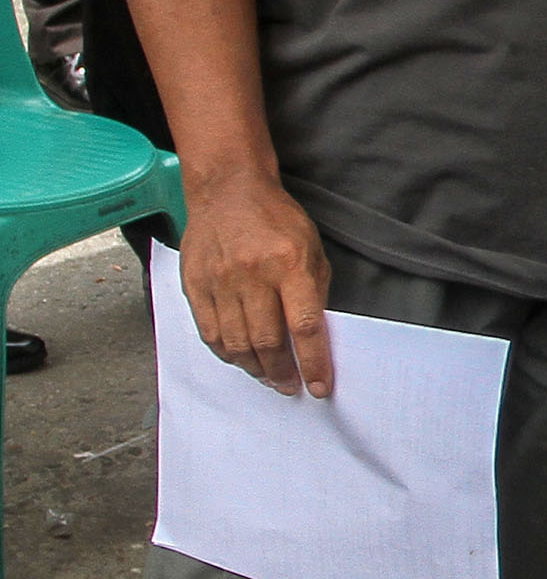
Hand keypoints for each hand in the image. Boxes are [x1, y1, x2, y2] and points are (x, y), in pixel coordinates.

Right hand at [181, 170, 334, 395]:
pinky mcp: (195, 286)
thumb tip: (314, 335)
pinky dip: (227, 353)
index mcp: (289, 264)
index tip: (319, 386)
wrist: (228, 191)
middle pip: (267, 340)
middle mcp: (252, 275)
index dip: (313, 362)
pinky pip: (210, 333)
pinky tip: (241, 359)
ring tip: (269, 377)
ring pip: (236, 342)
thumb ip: (314, 291)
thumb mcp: (311, 248)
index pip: (304, 325)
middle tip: (291, 386)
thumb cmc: (276, 219)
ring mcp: (219, 282)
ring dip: (255, 368)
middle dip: (282, 372)